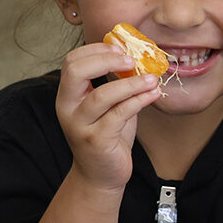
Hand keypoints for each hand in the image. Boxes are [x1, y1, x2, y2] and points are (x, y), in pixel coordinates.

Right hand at [56, 42, 160, 190]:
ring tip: (152, 79)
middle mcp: (68, 108)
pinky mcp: (97, 140)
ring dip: (131, 83)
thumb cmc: (108, 137)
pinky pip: (119, 114)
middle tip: (132, 60)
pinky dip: (138, 100)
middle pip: (76, 71)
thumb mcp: (110, 106)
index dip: (96, 50)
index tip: (120, 47)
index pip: (72, 61)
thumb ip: (117, 84)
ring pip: (102, 95)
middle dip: (107, 60)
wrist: (101, 175)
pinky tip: (153, 94)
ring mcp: (81, 125)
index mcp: (68, 95)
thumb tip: (139, 58)